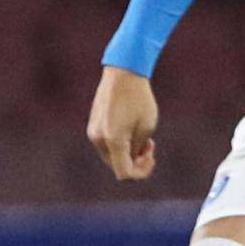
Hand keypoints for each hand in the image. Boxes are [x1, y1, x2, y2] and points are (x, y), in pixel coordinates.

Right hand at [85, 66, 159, 181]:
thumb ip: (138, 148)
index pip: (124, 173)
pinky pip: (106, 143)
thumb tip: (131, 159)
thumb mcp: (147, 126)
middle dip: (134, 161)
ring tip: (143, 137)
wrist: (123, 72)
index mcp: (113, 140)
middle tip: (149, 146)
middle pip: (116, 165)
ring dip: (127, 152)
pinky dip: (119, 143)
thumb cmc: (139, 98)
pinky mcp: (93, 124)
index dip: (140, 172)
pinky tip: (130, 130)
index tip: (151, 157)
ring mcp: (93, 131)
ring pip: (111, 154)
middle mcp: (99, 138)